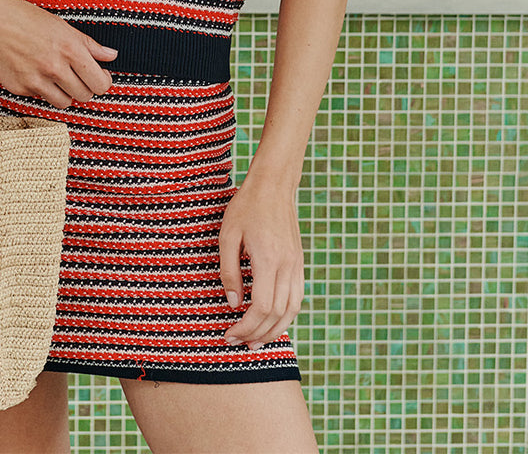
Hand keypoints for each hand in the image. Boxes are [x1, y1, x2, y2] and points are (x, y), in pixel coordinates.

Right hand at [0, 0, 117, 106]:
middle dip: (85, 88)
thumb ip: (88, 44)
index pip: (100, 83)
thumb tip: (111, 55)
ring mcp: (35, 80)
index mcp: (69, 48)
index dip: (103, 81)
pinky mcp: (19, 88)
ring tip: (57, 76)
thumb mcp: (60, 25)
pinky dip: (42, 89)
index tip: (99, 76)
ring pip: (64, 102)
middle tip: (78, 76)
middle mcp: (54, 66)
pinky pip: (41, 97)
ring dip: (65, 93)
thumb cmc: (23, 17)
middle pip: (85, 95)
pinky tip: (33, 71)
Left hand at [219, 176, 304, 349]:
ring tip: (254, 342)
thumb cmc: (246, 207)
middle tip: (236, 342)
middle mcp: (287, 266)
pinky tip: (271, 321)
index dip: (245, 327)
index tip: (229, 334)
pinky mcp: (299, 262)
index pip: (261, 307)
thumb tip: (232, 304)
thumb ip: (229, 271)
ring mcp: (296, 265)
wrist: (274, 185)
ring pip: (291, 310)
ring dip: (274, 330)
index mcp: (268, 259)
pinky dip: (285, 315)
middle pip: (277, 314)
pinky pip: (297, 297)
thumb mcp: (228, 235)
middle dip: (256, 334)